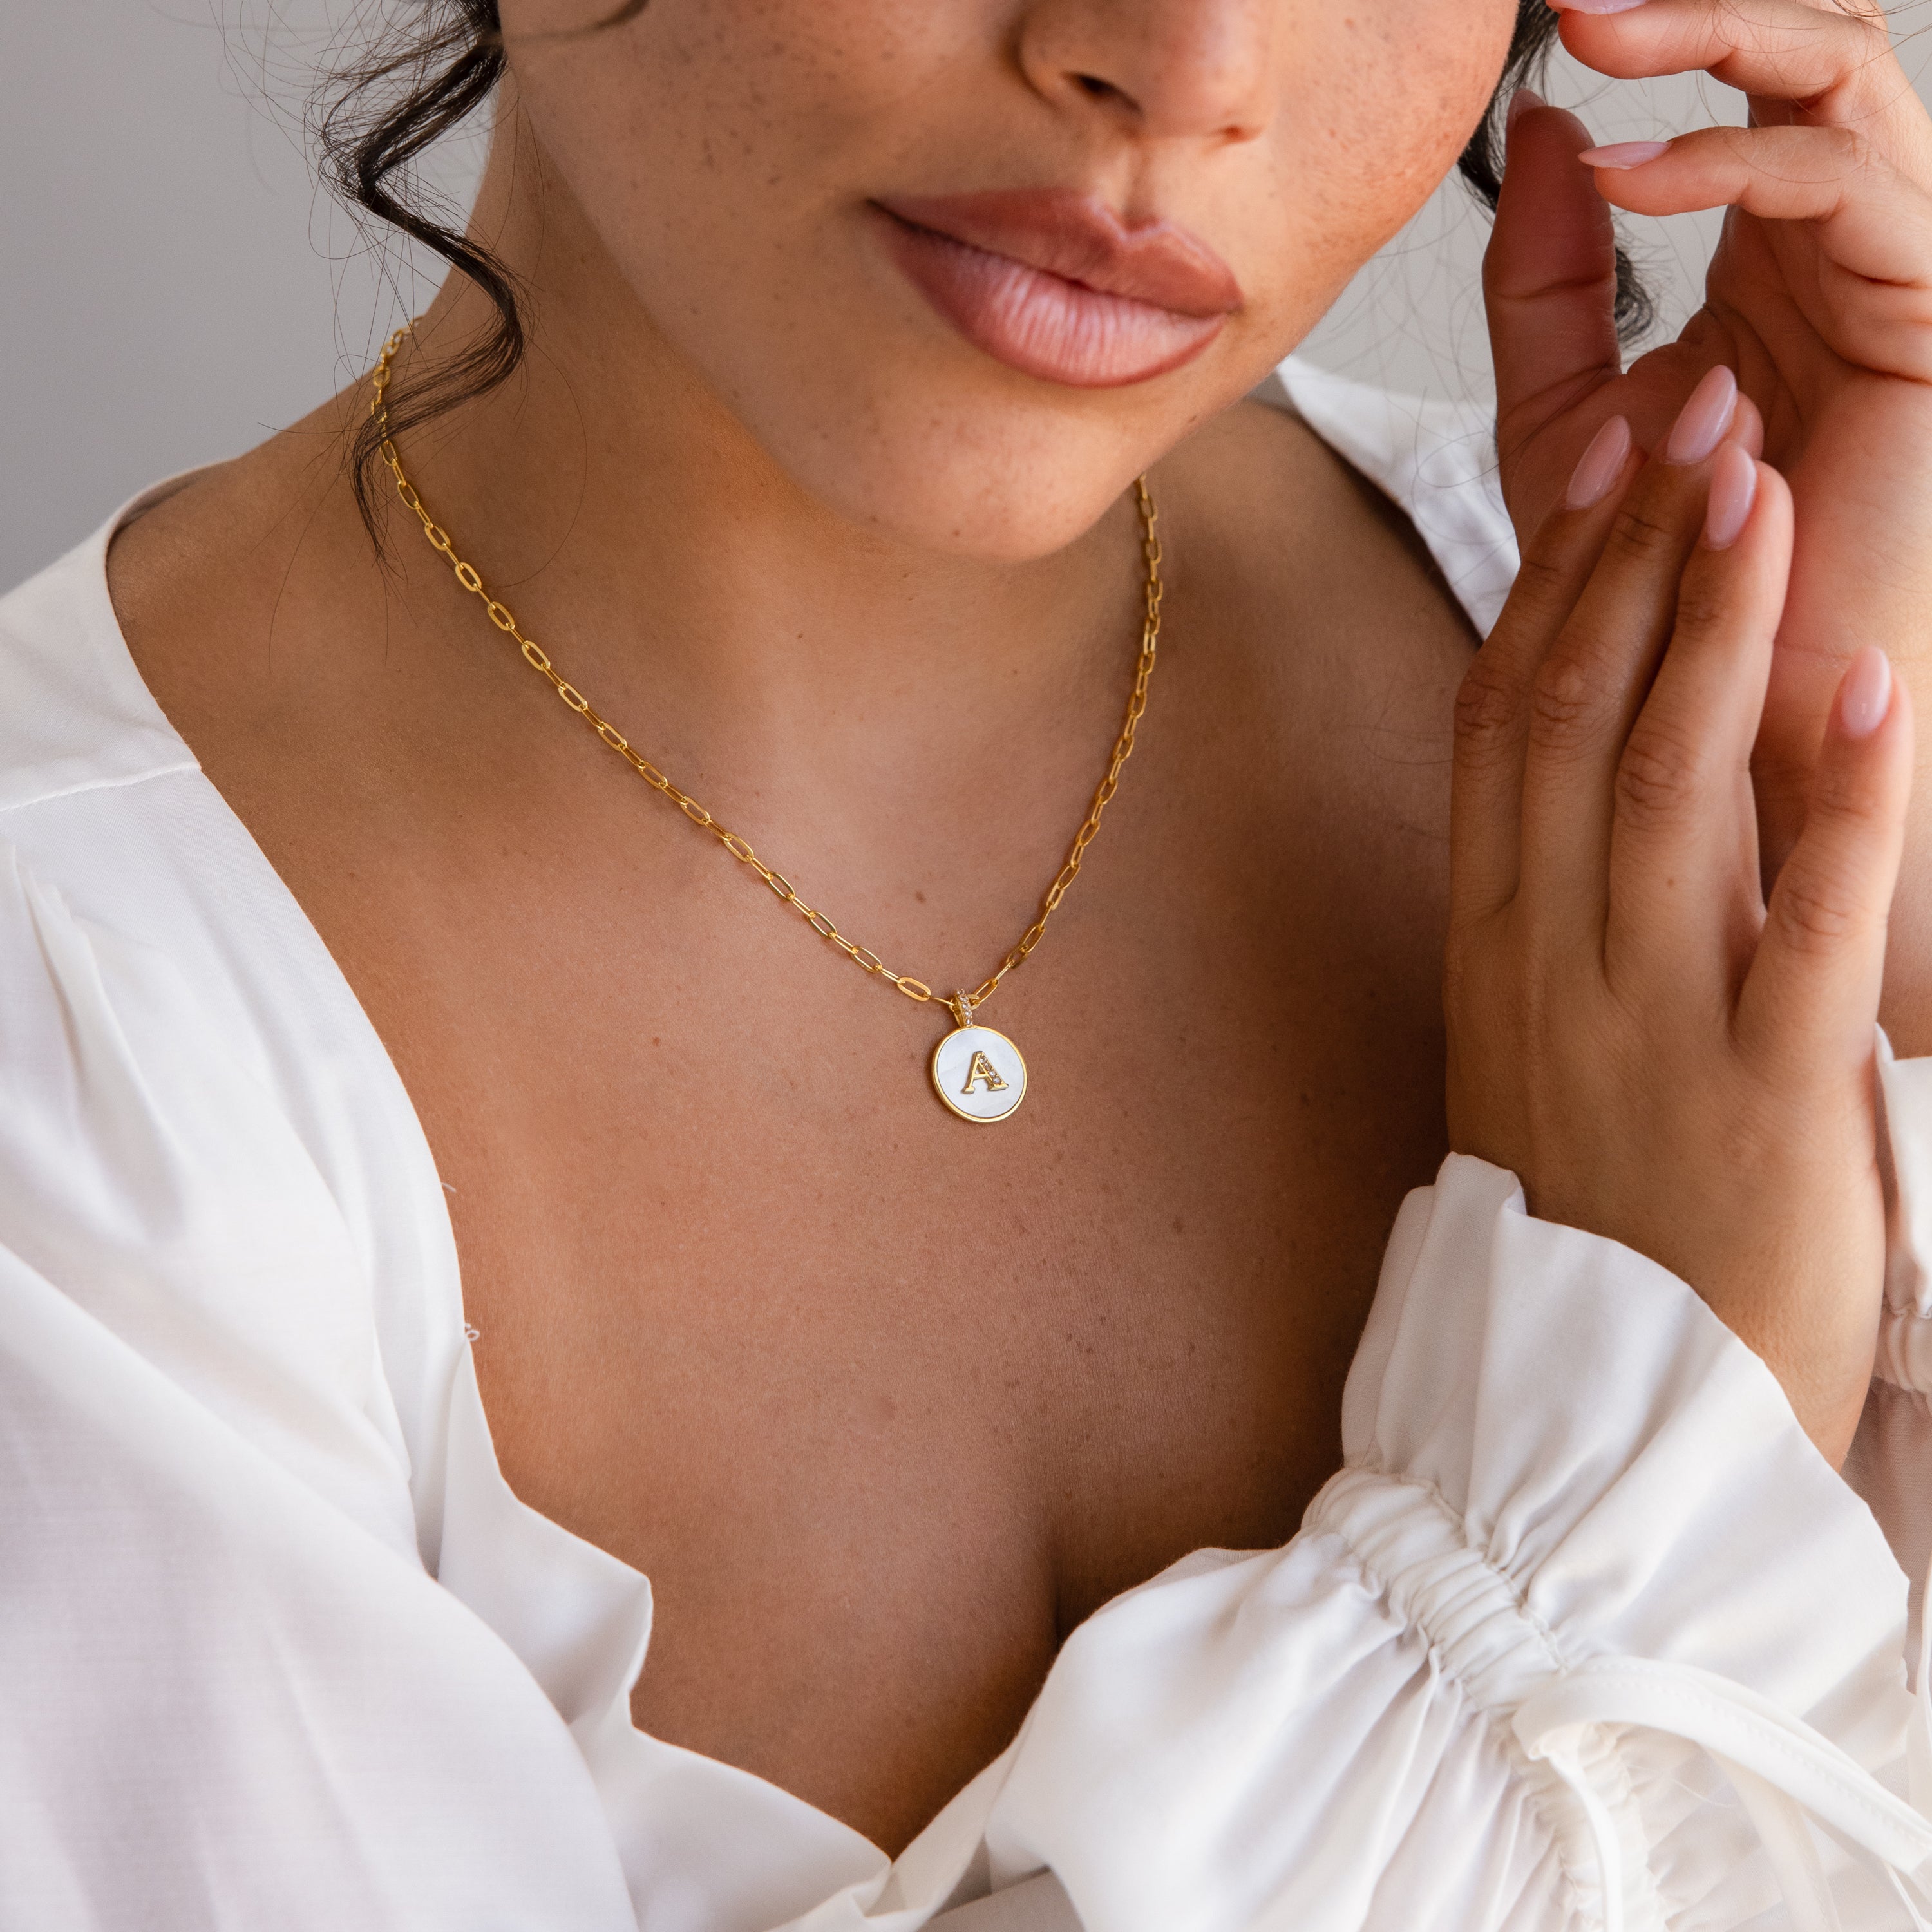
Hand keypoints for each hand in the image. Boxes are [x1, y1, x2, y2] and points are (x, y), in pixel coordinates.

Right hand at [1447, 394, 1912, 1464]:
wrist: (1597, 1420)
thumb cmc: (1586, 1229)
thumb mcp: (1534, 1052)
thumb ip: (1553, 918)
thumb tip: (1586, 789)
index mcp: (1494, 947)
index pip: (1499, 727)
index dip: (1551, 587)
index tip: (1601, 472)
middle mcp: (1549, 961)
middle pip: (1569, 722)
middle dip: (1632, 561)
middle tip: (1687, 414)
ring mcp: (1645, 1022)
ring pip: (1663, 786)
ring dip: (1711, 629)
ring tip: (1754, 491)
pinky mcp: (1759, 1094)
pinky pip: (1800, 922)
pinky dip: (1832, 799)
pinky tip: (1859, 688)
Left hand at [1486, 0, 1931, 1023]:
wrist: (1723, 709)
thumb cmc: (1650, 584)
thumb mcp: (1564, 416)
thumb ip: (1549, 283)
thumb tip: (1546, 131)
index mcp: (1763, 260)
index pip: (1733, 93)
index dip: (1659, 36)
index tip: (1538, 22)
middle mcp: (1838, 250)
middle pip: (1805, 56)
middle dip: (1697, 4)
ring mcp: (1893, 273)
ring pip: (1846, 84)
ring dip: (1723, 38)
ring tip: (1595, 29)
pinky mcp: (1928, 317)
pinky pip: (1853, 188)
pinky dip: (1740, 163)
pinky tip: (1631, 176)